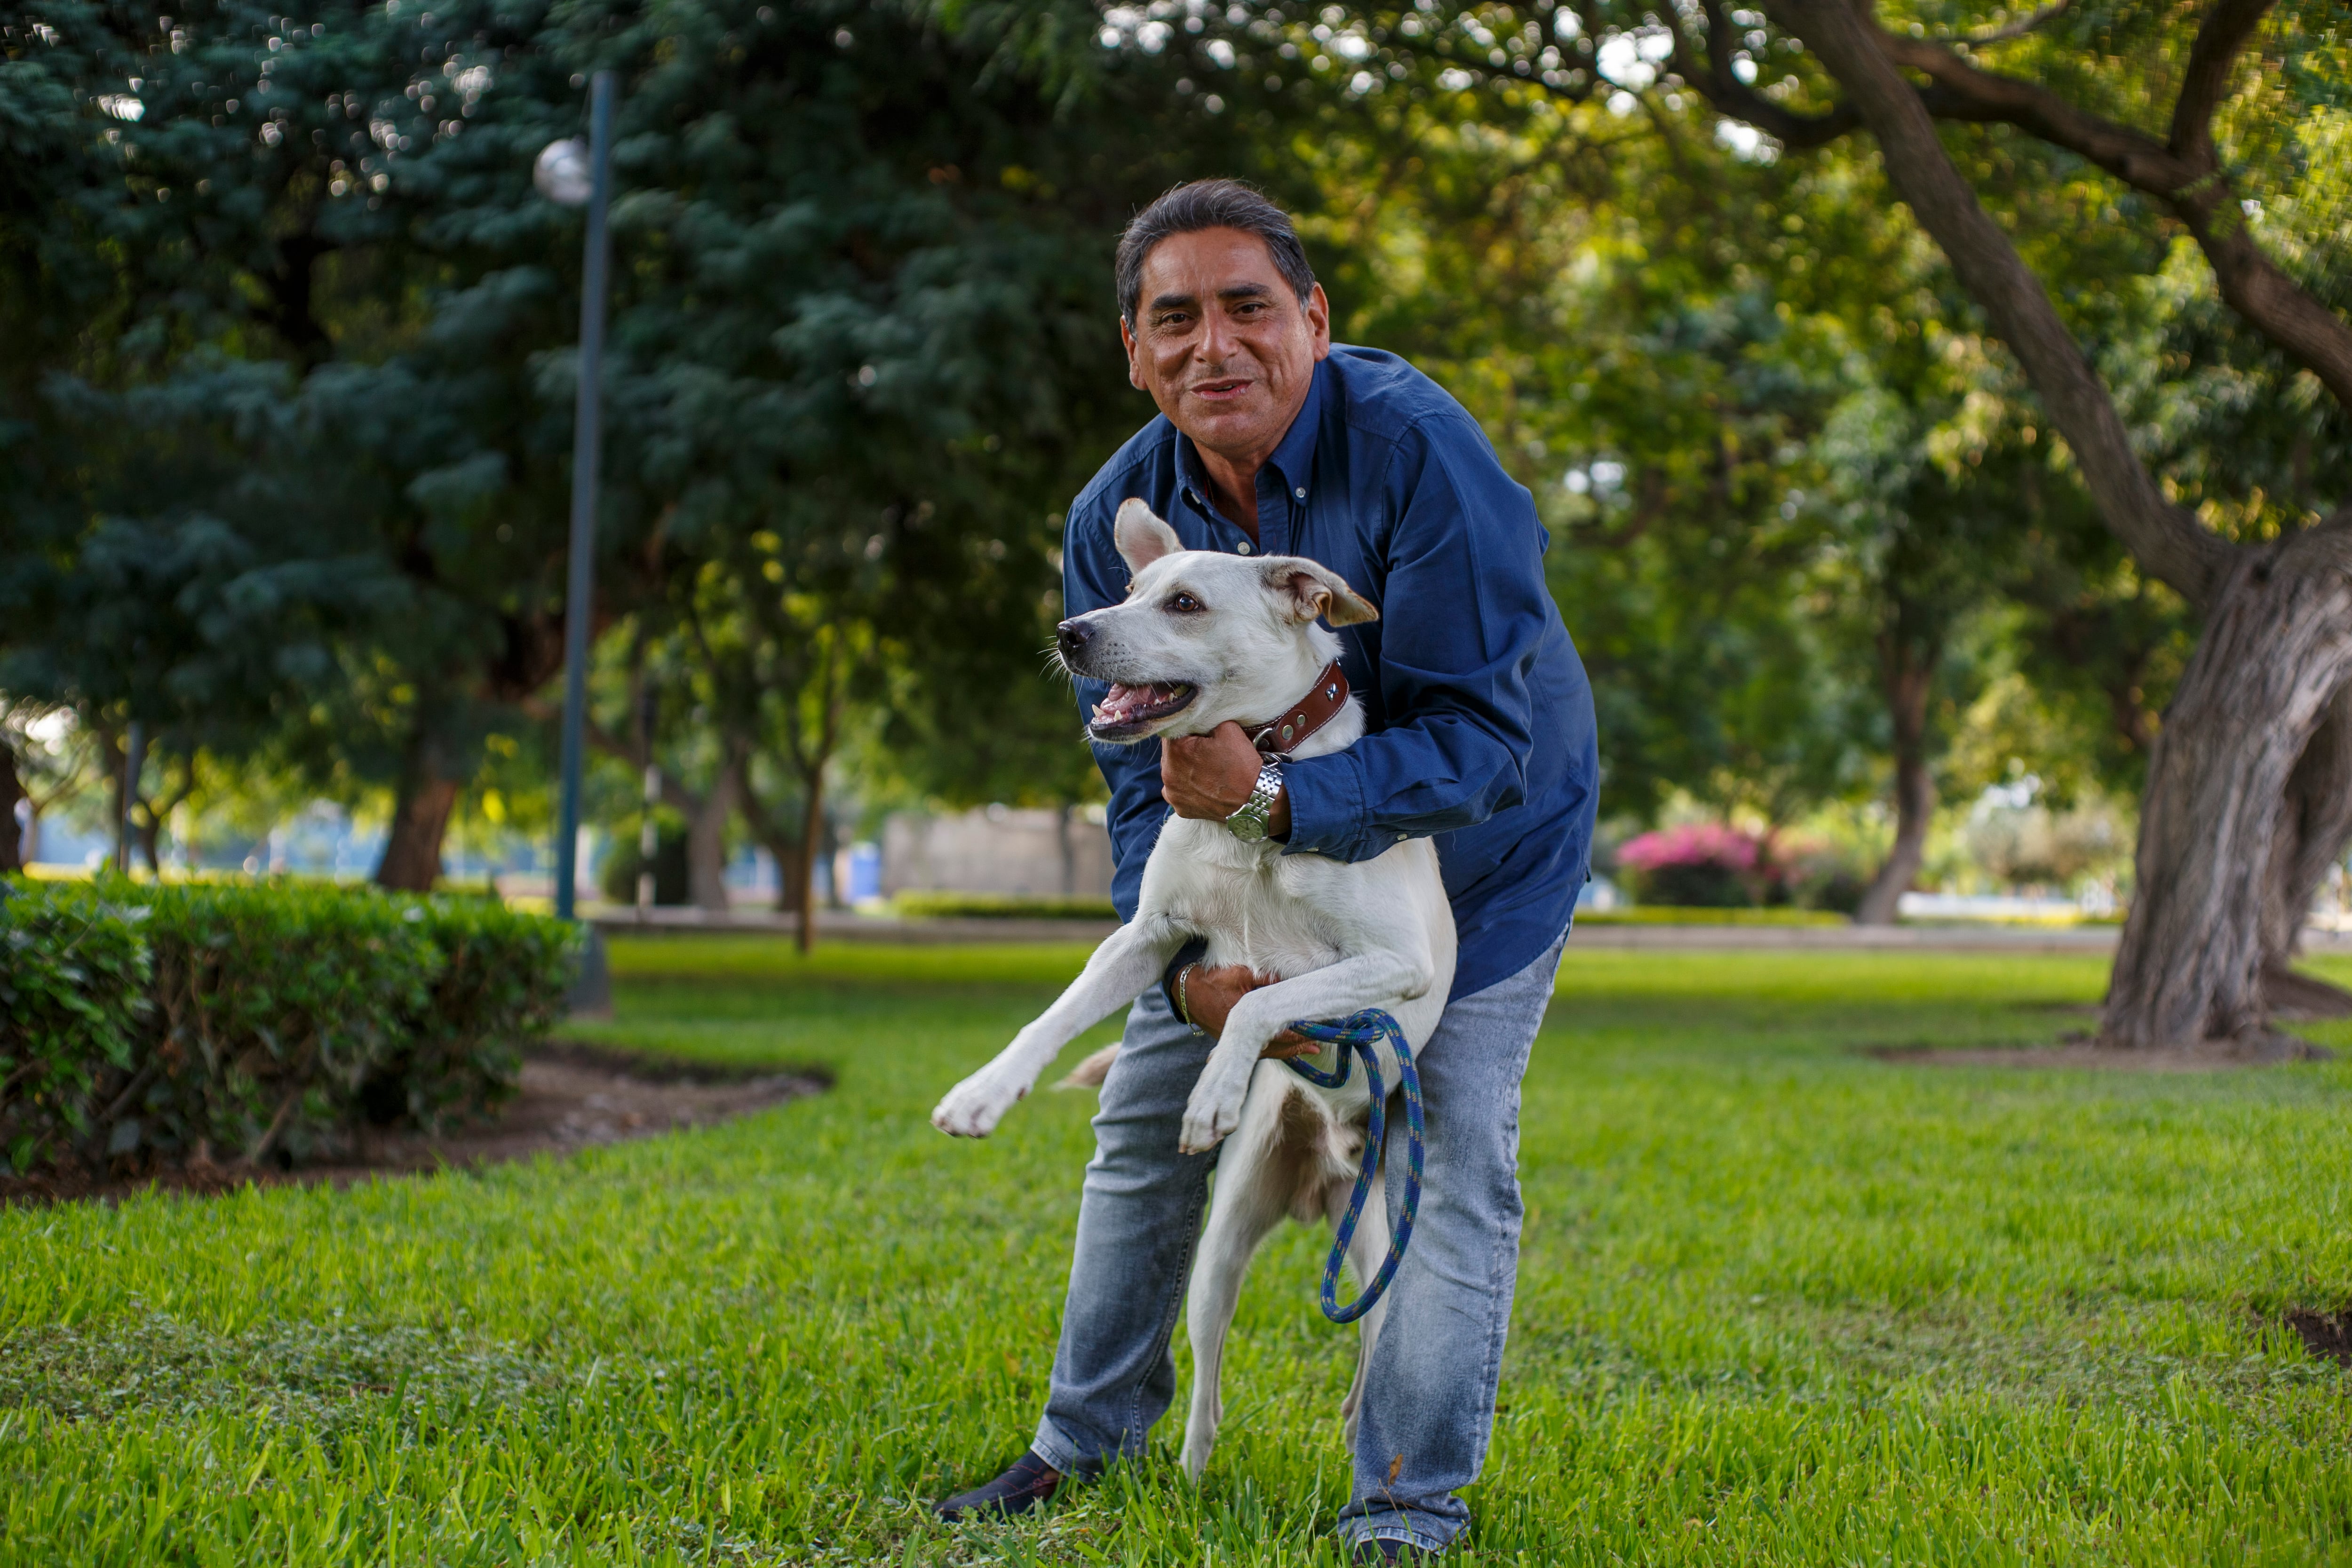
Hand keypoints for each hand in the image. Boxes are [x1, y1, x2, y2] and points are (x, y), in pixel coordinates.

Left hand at [1162, 722, 1290, 836]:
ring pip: (1173, 772)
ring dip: (1184, 768)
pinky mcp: (1180, 808)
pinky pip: (1178, 791)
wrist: (1254, 799)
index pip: (1173, 730)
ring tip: (1205, 769)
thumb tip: (1201, 721)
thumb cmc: (1241, 764)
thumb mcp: (1228, 728)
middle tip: (1204, 751)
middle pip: (1171, 752)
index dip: (1187, 729)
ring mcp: (1172, 792)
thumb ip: (1208, 721)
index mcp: (1176, 748)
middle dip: (1184, 749)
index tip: (1199, 733)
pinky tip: (1202, 784)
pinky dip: (1187, 787)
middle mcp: (1168, 772)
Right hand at [1180, 963, 1311, 1056]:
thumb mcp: (1238, 974)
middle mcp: (1242, 1034)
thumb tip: (1285, 980)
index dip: (1298, 1033)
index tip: (1314, 1030)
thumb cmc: (1213, 980)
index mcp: (1245, 1017)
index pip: (1278, 1031)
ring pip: (1268, 1051)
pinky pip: (1258, 1050)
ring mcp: (1236, 1040)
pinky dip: (1274, 1050)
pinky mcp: (1233, 1041)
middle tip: (1317, 1045)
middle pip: (1277, 1046)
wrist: (1188, 992)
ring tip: (1308, 1049)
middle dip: (1298, 1046)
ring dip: (1289, 1051)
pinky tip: (1285, 1048)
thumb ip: (1263, 979)